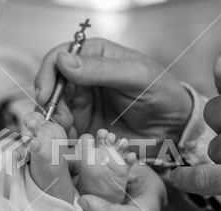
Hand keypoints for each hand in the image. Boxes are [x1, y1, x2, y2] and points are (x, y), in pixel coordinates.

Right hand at [35, 38, 192, 157]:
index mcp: (95, 57)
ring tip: (64, 133)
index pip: (59, 58)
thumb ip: (100, 69)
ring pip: (54, 111)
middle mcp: (83, 80)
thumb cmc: (161, 94)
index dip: (47, 74)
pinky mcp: (84, 128)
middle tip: (54, 121)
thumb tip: (63, 60)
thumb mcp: (135, 76)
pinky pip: (64, 131)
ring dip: (53, 123)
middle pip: (51, 87)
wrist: (174, 128)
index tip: (46, 94)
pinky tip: (69, 144)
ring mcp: (82, 105)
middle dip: (48, 104)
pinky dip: (61, 138)